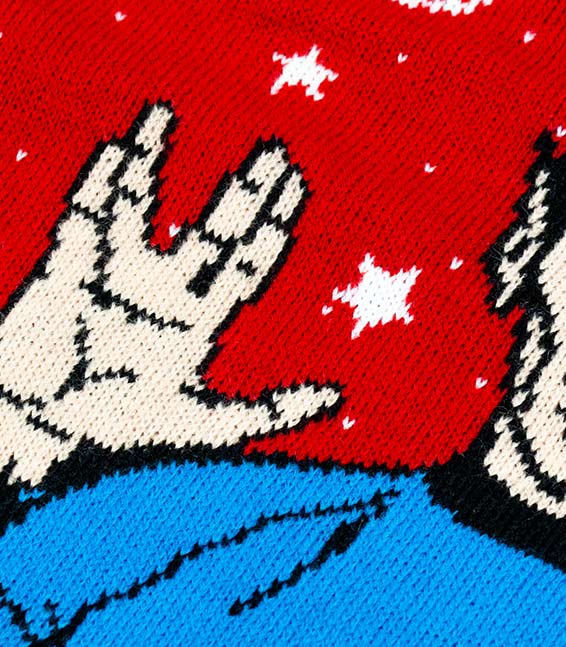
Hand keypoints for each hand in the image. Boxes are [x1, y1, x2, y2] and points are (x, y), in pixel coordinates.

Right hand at [0, 103, 339, 486]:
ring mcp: (117, 274)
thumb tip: (337, 397)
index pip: (246, 265)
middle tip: (278, 152)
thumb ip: (274, 410)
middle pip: (215, 230)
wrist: (45, 431)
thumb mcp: (213, 423)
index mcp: (198, 324)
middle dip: (247, 194)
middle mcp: (164, 292)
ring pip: (141, 205)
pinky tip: (121, 146)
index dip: (273, 229)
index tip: (299, 188)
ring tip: (164, 113)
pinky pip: (86, 211)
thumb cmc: (126, 432)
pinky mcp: (69, 264)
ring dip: (152, 160)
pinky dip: (100, 179)